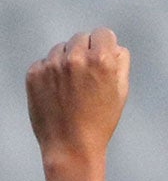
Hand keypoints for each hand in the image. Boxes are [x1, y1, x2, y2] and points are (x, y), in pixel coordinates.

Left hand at [27, 28, 130, 167]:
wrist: (71, 146)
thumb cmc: (100, 122)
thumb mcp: (121, 94)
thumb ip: (120, 64)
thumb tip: (115, 47)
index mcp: (101, 61)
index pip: (104, 34)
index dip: (106, 46)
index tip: (104, 57)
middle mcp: (75, 58)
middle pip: (82, 37)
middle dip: (86, 51)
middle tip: (89, 77)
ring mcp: (52, 64)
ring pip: (62, 48)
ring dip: (68, 60)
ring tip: (73, 88)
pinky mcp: (34, 72)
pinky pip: (46, 62)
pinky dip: (52, 73)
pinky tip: (59, 93)